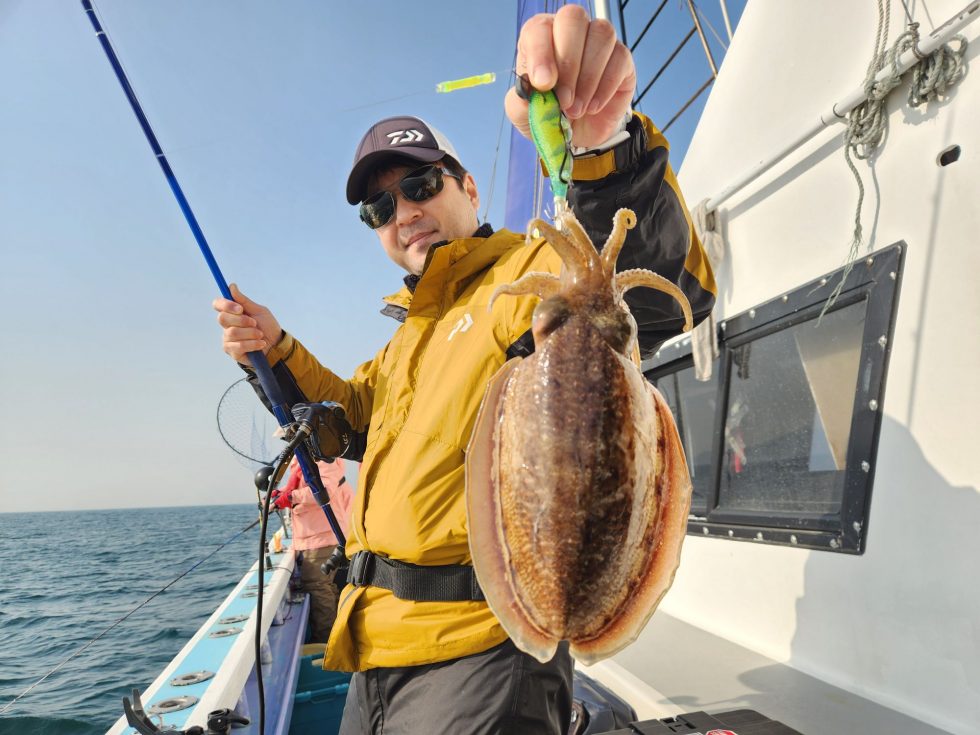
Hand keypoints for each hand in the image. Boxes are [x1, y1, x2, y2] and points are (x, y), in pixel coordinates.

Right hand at [212, 283, 282, 364]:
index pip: (218, 304)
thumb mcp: (259, 311)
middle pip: (222, 318)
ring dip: (251, 333)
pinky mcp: (232, 351)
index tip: (240, 309)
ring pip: (232, 333)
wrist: (276, 345)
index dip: (226, 305)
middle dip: (242, 321)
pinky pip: (239, 346)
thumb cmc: (267, 327)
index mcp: (232, 313)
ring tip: (260, 335)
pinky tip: (261, 344)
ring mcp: (228, 339)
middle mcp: (227, 325)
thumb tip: (231, 286)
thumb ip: (244, 301)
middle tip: (255, 323)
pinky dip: (253, 344)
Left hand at [505, 5, 634, 149]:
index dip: (541, 52)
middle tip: (564, 100)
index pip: (540, 28)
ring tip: (577, 109)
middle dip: (568, 63)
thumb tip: (530, 87)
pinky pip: (620, 59)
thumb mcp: (524, 114)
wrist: (577, 134)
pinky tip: (593, 107)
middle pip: (573, 19)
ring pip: (601, 35)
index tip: (544, 84)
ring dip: (588, 77)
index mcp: (541, 37)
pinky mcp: (622, 58)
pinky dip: (605, 87)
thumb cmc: (549, 115)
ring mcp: (599, 41)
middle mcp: (570, 30)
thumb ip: (521, 101)